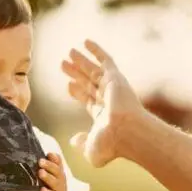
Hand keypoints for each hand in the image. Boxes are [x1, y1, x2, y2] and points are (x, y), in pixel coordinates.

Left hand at [38, 153, 67, 190]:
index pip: (57, 170)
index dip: (50, 165)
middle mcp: (60, 189)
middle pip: (56, 182)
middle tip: (40, 171)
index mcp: (60, 179)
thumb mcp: (58, 178)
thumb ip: (55, 165)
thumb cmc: (58, 190)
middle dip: (48, 177)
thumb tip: (51, 152)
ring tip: (42, 190)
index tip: (41, 160)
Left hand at [61, 40, 144, 167]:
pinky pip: (105, 60)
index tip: (69, 86)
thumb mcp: (91, 149)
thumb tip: (74, 140)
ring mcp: (112, 88)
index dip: (78, 92)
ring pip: (93, 70)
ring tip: (69, 53)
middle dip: (76, 74)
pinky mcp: (115, 78)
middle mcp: (108, 99)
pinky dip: (96, 50)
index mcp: (103, 115)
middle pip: (88, 83)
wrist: (127, 132)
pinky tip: (85, 42)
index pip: (88, 100)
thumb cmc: (112, 145)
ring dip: (81, 62)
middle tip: (64, 64)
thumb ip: (82, 144)